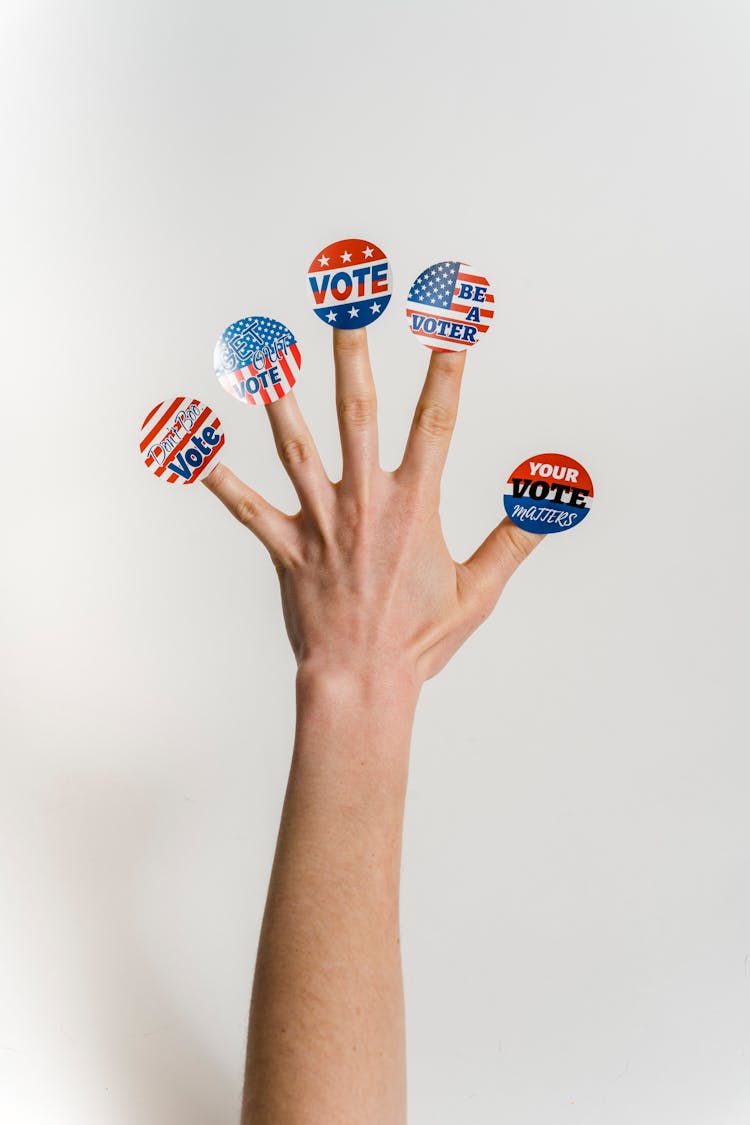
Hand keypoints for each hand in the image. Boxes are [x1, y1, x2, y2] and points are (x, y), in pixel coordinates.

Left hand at [204, 330, 540, 689]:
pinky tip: (194, 446)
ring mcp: (320, 523)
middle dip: (353, 353)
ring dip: (278, 396)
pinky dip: (220, 478)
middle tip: (348, 303)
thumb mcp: (480, 591)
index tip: (452, 324)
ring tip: (264, 351)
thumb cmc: (420, 640)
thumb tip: (550, 501)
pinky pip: (247, 508)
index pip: (435, 422)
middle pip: (356, 412)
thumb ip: (513, 540)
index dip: (446, 370)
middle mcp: (365, 502)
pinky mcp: (286, 548)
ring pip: (295, 447)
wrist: (362, 682)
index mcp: (414, 506)